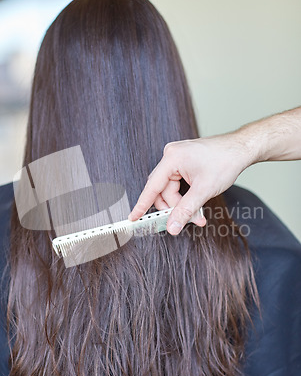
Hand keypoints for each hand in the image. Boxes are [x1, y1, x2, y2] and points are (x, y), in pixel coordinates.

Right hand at [128, 134, 250, 234]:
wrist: (242, 148)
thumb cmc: (225, 162)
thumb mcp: (204, 191)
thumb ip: (185, 211)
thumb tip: (172, 227)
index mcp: (172, 158)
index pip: (152, 186)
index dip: (142, 204)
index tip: (133, 218)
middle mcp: (171, 156)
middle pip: (162, 190)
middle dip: (174, 208)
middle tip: (187, 220)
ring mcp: (177, 158)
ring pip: (171, 190)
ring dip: (182, 204)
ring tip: (198, 215)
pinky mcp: (184, 162)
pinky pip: (178, 184)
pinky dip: (186, 196)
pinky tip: (197, 204)